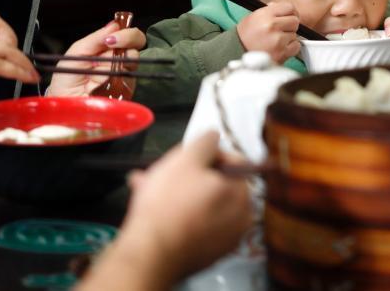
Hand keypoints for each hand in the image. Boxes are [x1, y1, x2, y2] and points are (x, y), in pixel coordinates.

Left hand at [47, 21, 145, 96]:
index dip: (123, 31)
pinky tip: (110, 77)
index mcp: (105, 47)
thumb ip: (94, 39)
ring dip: (124, 56)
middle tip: (115, 42)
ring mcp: (123, 72)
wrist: (65, 103)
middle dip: (129, 38)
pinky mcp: (126, 87)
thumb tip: (114, 25)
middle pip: (136, 41)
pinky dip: (123, 73)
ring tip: (107, 63)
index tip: (113, 36)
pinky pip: (132, 76)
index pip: (122, 32)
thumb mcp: (76, 53)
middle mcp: (116, 57)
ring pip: (136, 57)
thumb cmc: (65, 80)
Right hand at [103, 132, 252, 286]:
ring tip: (147, 187)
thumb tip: (215, 135)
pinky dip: (179, 216)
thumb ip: (206, 142)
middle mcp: (242, 217)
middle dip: (187, 175)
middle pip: (215, 185)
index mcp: (242, 192)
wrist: (151, 254)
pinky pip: (196, 225)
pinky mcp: (208, 255)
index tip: (184, 157)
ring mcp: (226, 239)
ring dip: (177, 194)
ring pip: (202, 205)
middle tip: (162, 172)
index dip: (206, 154)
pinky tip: (154, 210)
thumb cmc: (169, 202)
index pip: (232, 161)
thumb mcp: (187, 158)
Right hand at [236, 2, 299, 63]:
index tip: (289, 16)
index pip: (290, 7)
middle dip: (290, 25)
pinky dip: (290, 48)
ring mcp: (277, 40)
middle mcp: (271, 26)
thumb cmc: (246, 35)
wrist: (237, 52)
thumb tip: (285, 8)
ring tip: (276, 41)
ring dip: (288, 38)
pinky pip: (296, 46)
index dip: (291, 12)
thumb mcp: (254, 16)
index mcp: (265, 14)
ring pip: (295, 34)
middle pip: (295, 21)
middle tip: (282, 30)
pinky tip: (280, 48)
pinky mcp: (281, 53)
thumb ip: (271, 10)